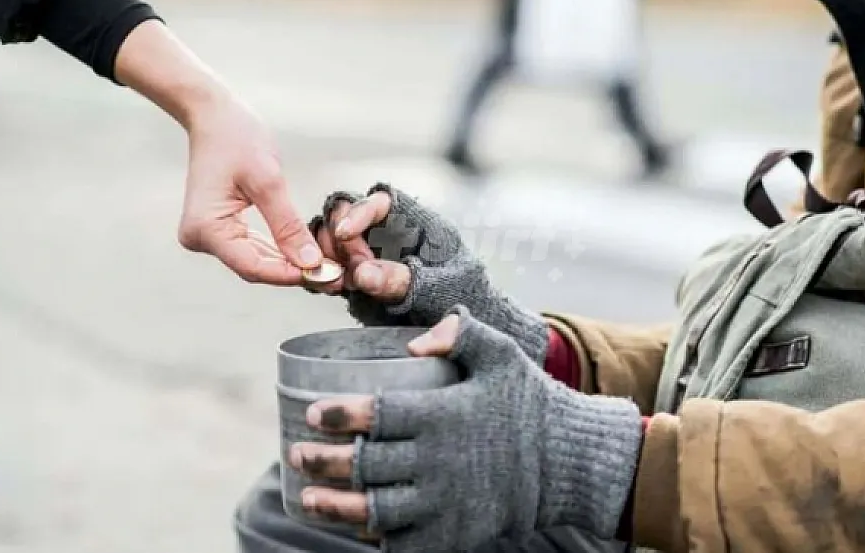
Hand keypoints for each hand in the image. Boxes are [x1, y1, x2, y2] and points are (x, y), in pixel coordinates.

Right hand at [176, 96, 321, 284]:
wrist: (213, 116)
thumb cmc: (235, 138)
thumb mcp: (268, 181)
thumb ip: (288, 225)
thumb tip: (309, 262)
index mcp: (206, 228)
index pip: (253, 266)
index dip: (290, 275)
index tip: (325, 275)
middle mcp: (199, 237)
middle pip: (254, 267)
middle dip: (293, 271)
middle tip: (333, 274)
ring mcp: (206, 234)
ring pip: (254, 260)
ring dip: (287, 264)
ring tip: (325, 266)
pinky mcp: (217, 227)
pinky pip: (249, 247)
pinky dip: (276, 250)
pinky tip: (303, 253)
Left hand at [287, 309, 642, 551]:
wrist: (568, 462)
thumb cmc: (528, 402)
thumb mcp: (501, 353)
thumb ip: (460, 333)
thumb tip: (413, 342)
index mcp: (443, 415)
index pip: (377, 415)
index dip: (340, 415)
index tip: (315, 414)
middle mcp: (438, 462)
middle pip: (365, 465)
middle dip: (324, 462)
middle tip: (297, 454)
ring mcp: (444, 504)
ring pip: (375, 510)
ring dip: (336, 507)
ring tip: (308, 498)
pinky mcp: (453, 534)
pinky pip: (403, 542)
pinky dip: (374, 538)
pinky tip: (354, 530)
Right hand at [308, 183, 549, 362]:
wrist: (467, 331)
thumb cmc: (464, 299)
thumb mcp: (439, 289)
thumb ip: (403, 281)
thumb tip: (362, 274)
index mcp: (418, 222)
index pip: (383, 201)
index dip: (359, 211)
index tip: (345, 234)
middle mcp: (390, 232)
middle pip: (348, 213)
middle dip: (338, 237)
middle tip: (346, 270)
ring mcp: (371, 253)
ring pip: (332, 238)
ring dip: (325, 255)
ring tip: (334, 282)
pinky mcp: (358, 276)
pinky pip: (330, 265)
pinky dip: (321, 272)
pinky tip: (324, 286)